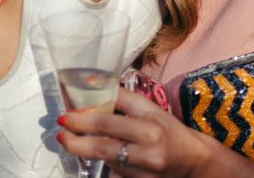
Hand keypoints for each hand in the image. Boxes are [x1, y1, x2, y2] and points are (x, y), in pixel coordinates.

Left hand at [58, 88, 209, 177]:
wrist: (192, 162)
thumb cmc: (169, 129)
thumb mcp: (149, 108)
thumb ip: (120, 97)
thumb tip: (91, 84)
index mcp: (149, 129)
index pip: (107, 124)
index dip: (82, 120)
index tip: (66, 116)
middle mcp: (146, 154)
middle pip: (100, 148)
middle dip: (75, 141)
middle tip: (61, 133)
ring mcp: (142, 175)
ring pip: (105, 162)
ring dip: (87, 151)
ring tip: (74, 141)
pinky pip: (114, 175)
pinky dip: (104, 166)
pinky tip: (101, 157)